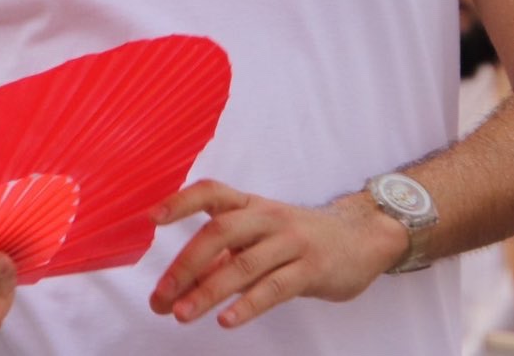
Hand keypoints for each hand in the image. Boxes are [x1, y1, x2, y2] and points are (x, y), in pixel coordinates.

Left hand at [148, 182, 408, 329]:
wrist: (362, 238)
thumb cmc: (298, 239)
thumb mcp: (260, 237)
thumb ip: (223, 258)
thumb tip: (176, 286)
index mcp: (250, 205)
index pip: (211, 192)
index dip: (180, 201)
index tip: (151, 218)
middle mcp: (268, 218)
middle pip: (219, 232)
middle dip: (185, 264)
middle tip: (159, 295)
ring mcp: (292, 242)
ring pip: (244, 264)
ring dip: (208, 291)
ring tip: (181, 314)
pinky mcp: (312, 269)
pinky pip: (275, 288)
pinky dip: (248, 305)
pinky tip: (226, 320)